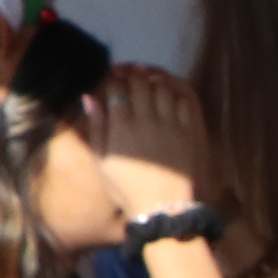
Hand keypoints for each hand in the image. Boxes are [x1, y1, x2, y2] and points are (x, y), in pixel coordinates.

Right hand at [79, 60, 212, 221]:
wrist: (162, 208)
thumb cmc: (127, 188)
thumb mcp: (102, 160)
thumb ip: (96, 126)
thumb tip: (89, 96)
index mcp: (122, 126)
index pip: (117, 87)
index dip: (114, 76)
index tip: (112, 74)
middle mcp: (146, 120)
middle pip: (140, 83)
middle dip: (133, 72)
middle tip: (130, 70)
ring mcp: (170, 125)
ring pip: (163, 88)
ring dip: (155, 77)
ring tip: (148, 76)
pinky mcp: (189, 132)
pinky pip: (183, 101)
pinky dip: (175, 90)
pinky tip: (169, 90)